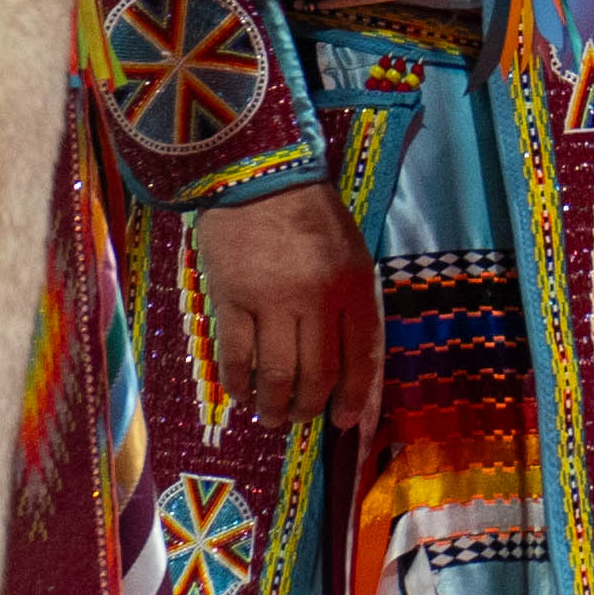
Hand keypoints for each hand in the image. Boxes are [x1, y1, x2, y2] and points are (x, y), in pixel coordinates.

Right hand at [188, 181, 379, 432]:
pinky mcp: (232, 298)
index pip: (361, 357)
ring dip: (274, 406)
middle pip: (317, 375)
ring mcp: (273, 300)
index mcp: (355, 285)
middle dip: (309, 408)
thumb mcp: (350, 254)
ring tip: (270, 417)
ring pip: (277, 375)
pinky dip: (238, 384)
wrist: (259, 173)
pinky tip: (240, 394)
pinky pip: (236, 356)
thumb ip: (352, 305)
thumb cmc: (310, 215)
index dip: (355, 397)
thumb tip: (347, 365)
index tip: (345, 422)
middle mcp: (318, 298)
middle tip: (299, 419)